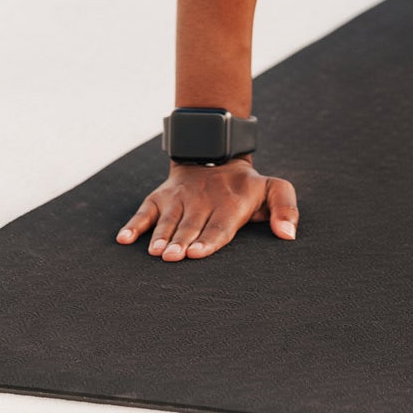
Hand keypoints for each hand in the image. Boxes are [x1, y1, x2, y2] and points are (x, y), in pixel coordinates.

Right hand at [115, 157, 298, 261]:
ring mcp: (179, 199)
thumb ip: (285, 208)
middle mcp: (202, 202)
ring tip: (155, 252)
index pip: (219, 226)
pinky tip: (124, 239)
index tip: (198, 253)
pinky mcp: (160, 197)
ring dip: (160, 236)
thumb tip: (288, 235)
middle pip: (191, 226)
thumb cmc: (246, 186)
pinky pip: (144, 211)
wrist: (214, 155)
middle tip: (173, 257)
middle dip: (181, 242)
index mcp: (230, 205)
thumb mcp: (274, 188)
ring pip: (168, 221)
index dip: (208, 240)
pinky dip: (134, 225)